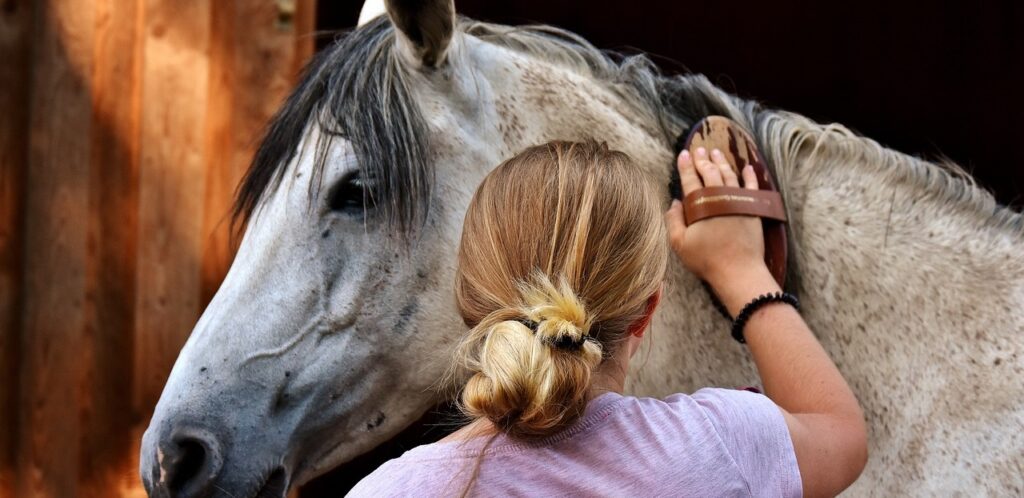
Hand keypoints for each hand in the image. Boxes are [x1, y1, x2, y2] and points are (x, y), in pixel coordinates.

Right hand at [664, 147, 769, 290]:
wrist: (738, 271)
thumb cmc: (707, 259)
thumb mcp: (680, 244)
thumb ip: (673, 221)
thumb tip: (674, 202)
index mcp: (700, 204)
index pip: (690, 179)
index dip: (686, 166)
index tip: (683, 154)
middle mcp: (720, 197)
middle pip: (710, 172)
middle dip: (703, 160)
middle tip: (699, 149)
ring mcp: (738, 200)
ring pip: (729, 174)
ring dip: (722, 162)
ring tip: (716, 152)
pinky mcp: (753, 208)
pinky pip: (751, 186)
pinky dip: (749, 176)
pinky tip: (747, 167)